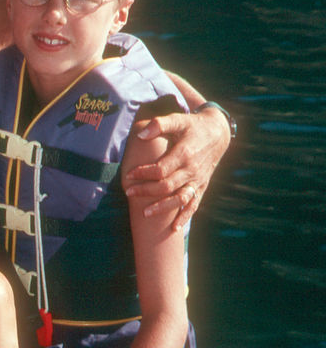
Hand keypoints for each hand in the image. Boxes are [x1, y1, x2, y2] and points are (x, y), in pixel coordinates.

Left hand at [122, 106, 229, 231]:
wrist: (217, 133)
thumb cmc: (192, 126)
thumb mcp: (178, 119)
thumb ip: (159, 124)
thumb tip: (141, 134)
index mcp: (185, 153)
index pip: (161, 169)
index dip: (144, 173)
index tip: (129, 174)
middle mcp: (192, 169)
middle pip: (167, 186)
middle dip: (146, 191)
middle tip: (129, 192)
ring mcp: (198, 180)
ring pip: (180, 199)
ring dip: (162, 208)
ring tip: (145, 213)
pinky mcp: (202, 186)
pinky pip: (194, 204)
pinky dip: (185, 217)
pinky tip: (174, 228)